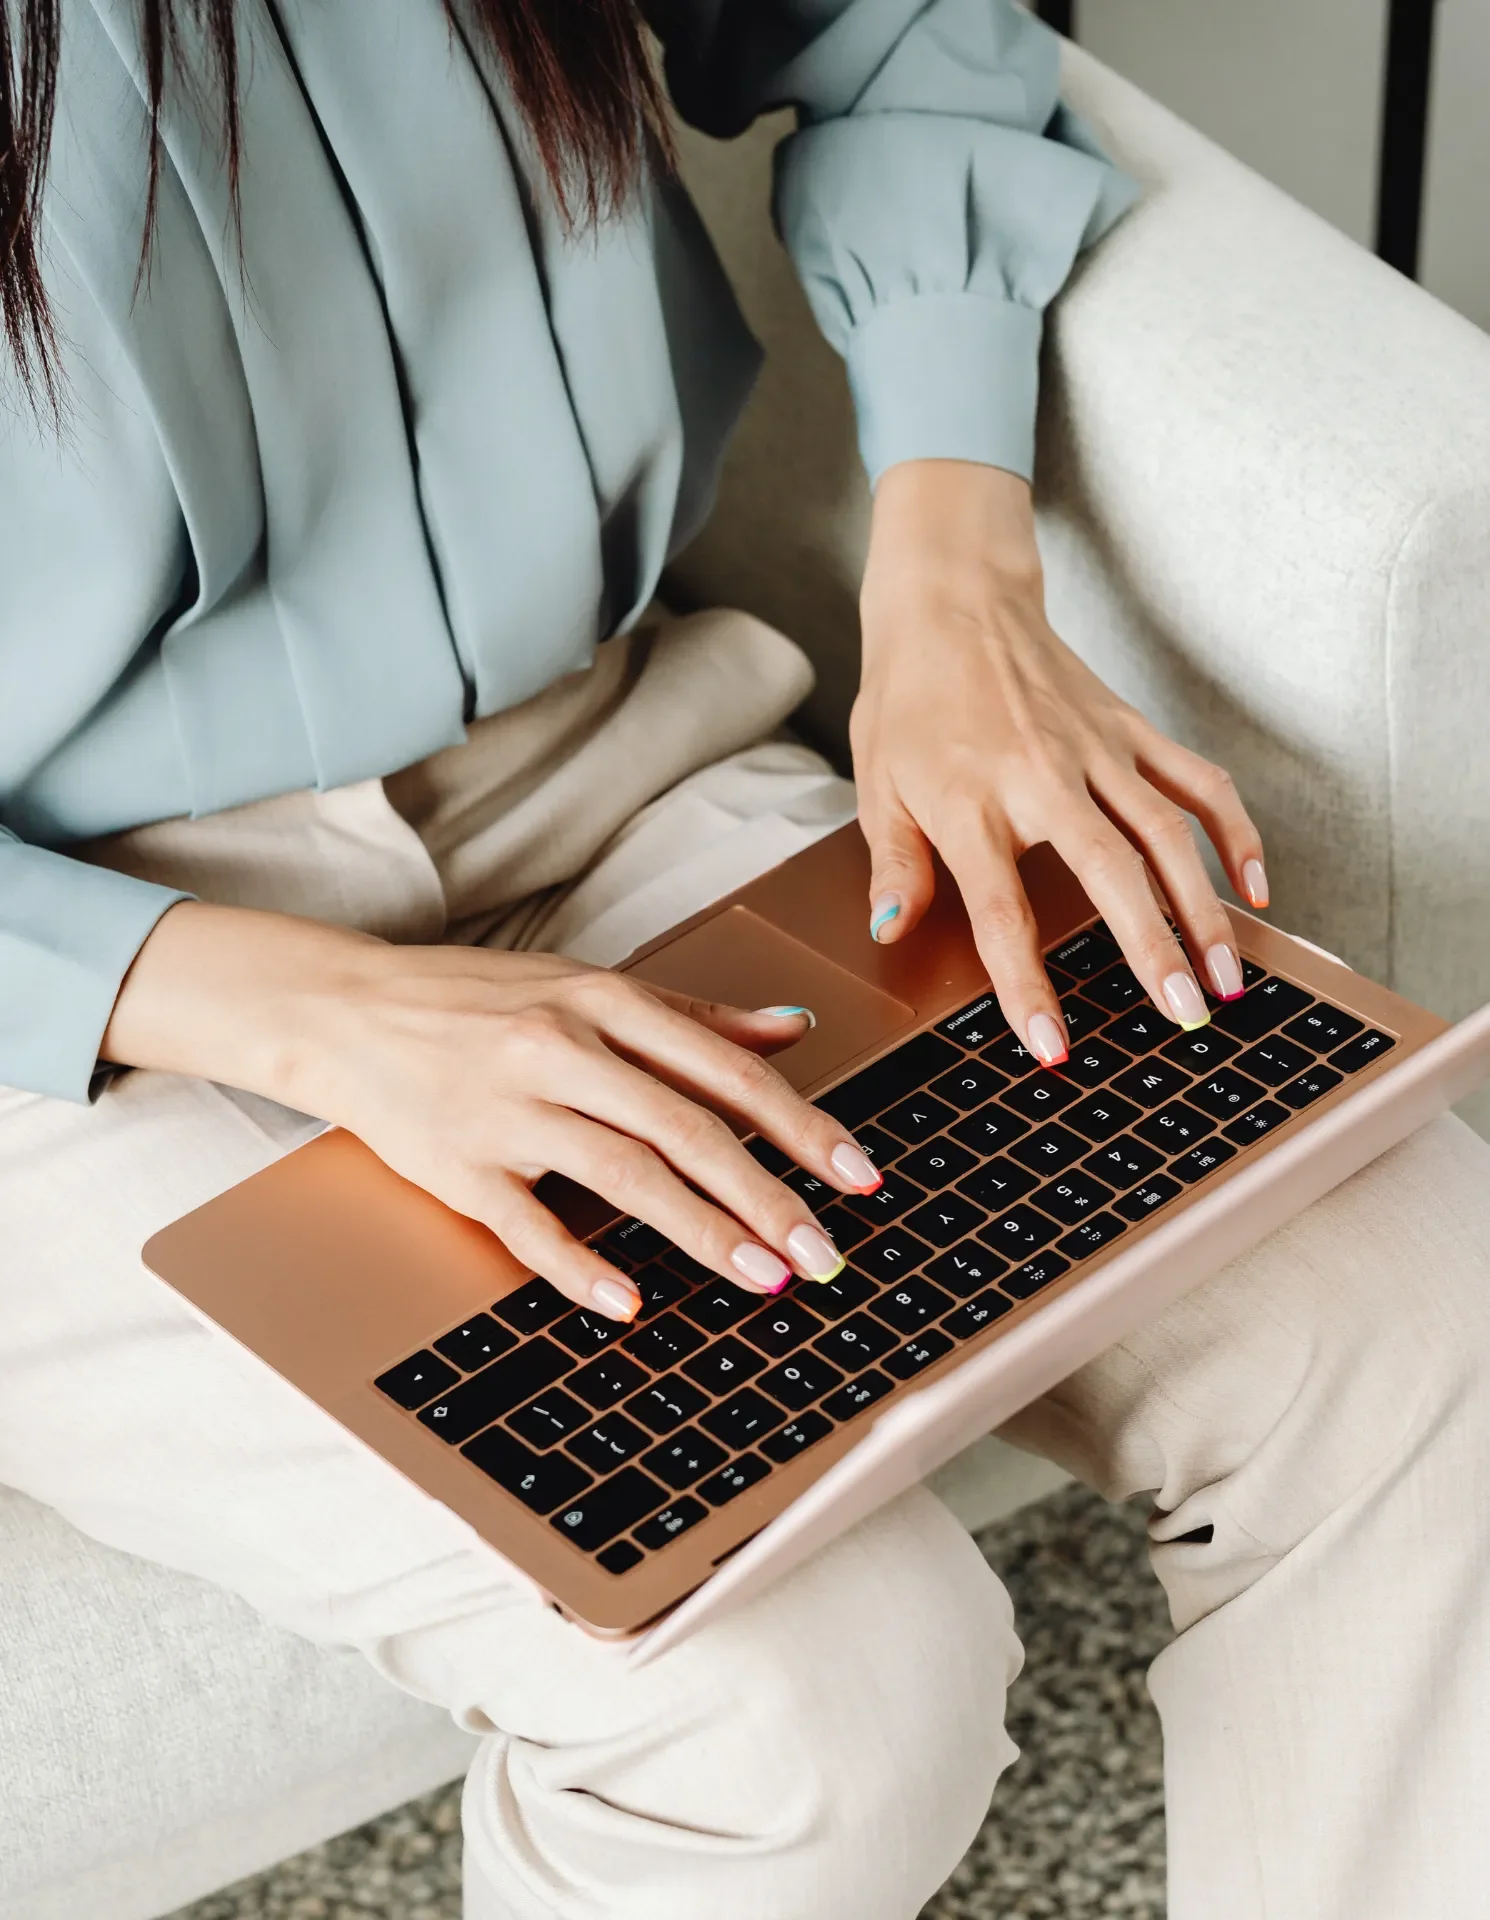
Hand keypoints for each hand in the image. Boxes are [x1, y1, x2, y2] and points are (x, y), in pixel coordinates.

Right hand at [103, 905, 883, 1318]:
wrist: (347, 1009)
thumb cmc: (475, 999)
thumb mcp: (585, 985)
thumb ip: (691, 1016)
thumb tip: (791, 1027)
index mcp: (603, 999)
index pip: (723, 1067)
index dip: (799, 1124)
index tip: (857, 1174)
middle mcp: (562, 1047)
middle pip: (686, 1127)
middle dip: (768, 1194)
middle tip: (825, 1252)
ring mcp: (507, 1108)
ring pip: (623, 1173)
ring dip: (701, 1231)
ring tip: (763, 1277)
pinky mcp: (456, 1166)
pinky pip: (527, 1224)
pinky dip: (579, 1264)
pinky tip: (629, 1301)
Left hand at [854, 461, 1268, 1061]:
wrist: (952, 600)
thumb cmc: (909, 697)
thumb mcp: (877, 785)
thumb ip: (894, 864)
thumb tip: (891, 932)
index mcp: (971, 802)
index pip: (1003, 912)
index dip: (1027, 985)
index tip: (1053, 1046)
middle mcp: (1042, 777)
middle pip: (1111, 875)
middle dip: (1153, 952)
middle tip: (1186, 1018)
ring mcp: (1097, 750)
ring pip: (1168, 835)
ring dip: (1205, 909)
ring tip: (1228, 977)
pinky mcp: (1130, 729)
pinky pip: (1196, 781)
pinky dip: (1234, 831)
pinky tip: (1255, 885)